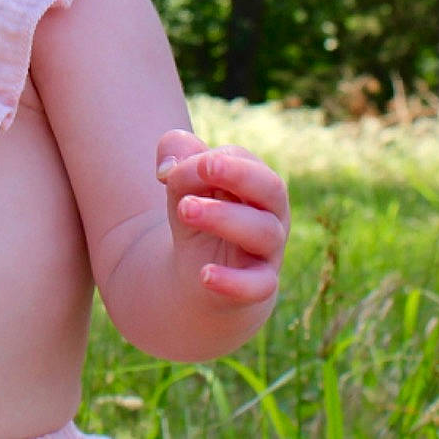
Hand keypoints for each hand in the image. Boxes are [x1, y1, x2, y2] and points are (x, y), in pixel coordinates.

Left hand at [156, 128, 288, 306]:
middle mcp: (271, 212)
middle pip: (271, 188)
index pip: (242, 160)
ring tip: (184, 210)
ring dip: (223, 217)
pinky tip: (205, 274)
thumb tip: (167, 168)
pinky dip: (234, 281)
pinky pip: (259, 285)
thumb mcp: (180, 181)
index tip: (174, 167)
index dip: (211, 159)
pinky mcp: (261, 285)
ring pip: (262, 232)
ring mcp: (270, 249)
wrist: (199, 271)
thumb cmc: (198, 214)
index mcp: (255, 181)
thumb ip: (174, 153)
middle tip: (204, 167)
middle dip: (238, 174)